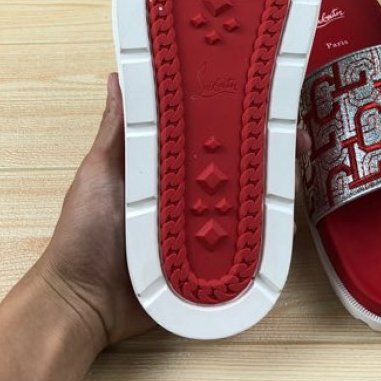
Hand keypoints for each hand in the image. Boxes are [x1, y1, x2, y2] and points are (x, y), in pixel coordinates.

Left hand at [36, 74, 312, 351]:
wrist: (81, 304)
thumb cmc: (83, 235)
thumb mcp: (98, 173)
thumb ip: (116, 130)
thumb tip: (119, 75)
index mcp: (168, 164)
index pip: (211, 133)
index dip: (237, 113)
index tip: (264, 94)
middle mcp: (193, 192)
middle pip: (241, 164)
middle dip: (273, 147)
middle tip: (298, 136)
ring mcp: (206, 228)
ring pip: (252, 201)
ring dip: (278, 185)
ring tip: (297, 171)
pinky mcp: (214, 263)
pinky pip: (249, 244)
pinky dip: (271, 231)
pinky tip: (287, 219)